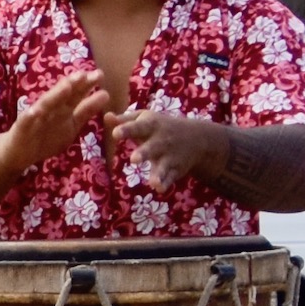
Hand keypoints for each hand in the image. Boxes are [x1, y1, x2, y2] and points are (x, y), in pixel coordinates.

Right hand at [2, 70, 114, 173]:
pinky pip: (26, 123)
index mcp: (63, 109)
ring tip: (66, 87)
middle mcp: (50, 110)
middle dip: (72, 85)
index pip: (76, 94)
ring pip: (46, 105)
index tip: (99, 75)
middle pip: (62, 95)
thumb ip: (86, 111)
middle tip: (84, 74)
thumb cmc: (44, 137)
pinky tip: (34, 112)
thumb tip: (106, 94)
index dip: (87, 85)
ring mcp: (35, 118)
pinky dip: (29, 117)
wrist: (17, 153)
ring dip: (54, 96)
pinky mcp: (21, 129)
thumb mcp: (70, 125)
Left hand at [108, 109, 224, 192]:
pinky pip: (170, 178)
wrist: (198, 138)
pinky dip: (166, 184)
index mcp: (151, 126)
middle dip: (144, 153)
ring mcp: (170, 157)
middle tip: (134, 159)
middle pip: (152, 148)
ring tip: (153, 182)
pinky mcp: (175, 170)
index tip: (115, 133)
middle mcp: (161, 142)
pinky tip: (159, 189)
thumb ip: (125, 120)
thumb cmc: (160, 127)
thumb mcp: (145, 118)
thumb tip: (106, 116)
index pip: (138, 127)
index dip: (127, 129)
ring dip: (158, 174)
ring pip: (163, 166)